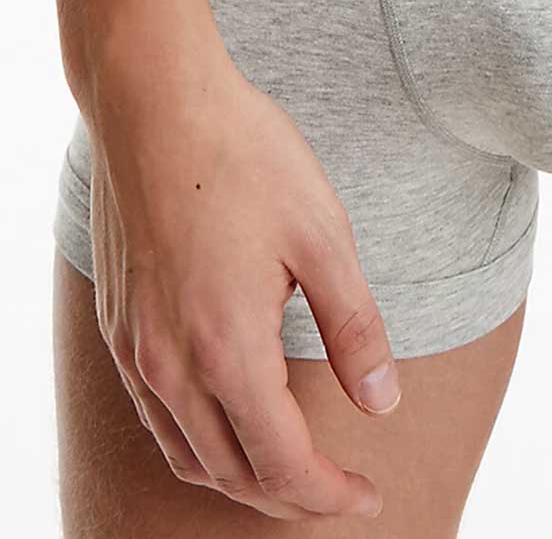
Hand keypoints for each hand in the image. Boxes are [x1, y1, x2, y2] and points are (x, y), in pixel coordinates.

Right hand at [86, 38, 398, 520]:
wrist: (156, 100)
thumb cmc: (245, 156)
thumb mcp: (323, 235)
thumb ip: (355, 328)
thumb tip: (383, 403)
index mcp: (226, 348)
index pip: (282, 465)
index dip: (331, 495)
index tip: (370, 497)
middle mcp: (169, 365)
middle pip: (231, 474)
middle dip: (291, 498)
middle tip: (342, 491)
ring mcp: (136, 347)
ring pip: (187, 453)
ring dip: (243, 477)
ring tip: (295, 469)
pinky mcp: (120, 323)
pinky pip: (157, 415)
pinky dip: (200, 441)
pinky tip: (234, 418)